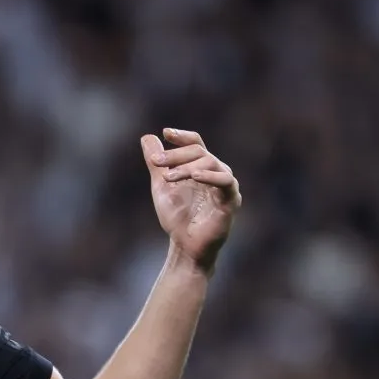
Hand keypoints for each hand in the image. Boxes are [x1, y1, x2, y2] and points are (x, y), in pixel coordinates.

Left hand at [142, 128, 240, 273]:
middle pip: (200, 151)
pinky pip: (226, 181)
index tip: (166, 133)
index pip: (196, 144)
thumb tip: (147, 137)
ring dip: (185, 167)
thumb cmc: (177, 217)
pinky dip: (210, 176)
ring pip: (210, 163)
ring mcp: (226, 186)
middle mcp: (217, 173)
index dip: (183, 136)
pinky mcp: (231, 200)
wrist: (185, 245)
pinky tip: (193, 177)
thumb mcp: (162, 186)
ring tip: (167, 176)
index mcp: (202, 168)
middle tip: (155, 162)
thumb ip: (156, 164)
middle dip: (175, 154)